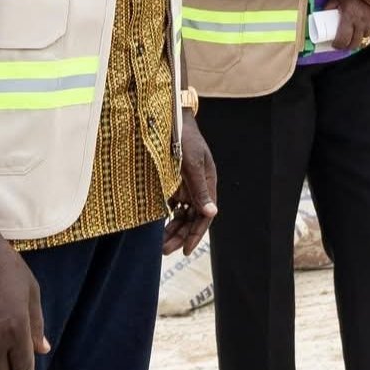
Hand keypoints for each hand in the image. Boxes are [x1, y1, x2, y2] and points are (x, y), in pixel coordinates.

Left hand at [163, 114, 217, 255]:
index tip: (185, 250)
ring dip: (173, 229)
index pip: (205, 216)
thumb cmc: (184, 138)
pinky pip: (173, 205)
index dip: (196, 234)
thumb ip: (199, 189)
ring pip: (182, 214)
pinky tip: (158, 227)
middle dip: (181, 236)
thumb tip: (211, 213)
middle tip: (165, 251)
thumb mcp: (192, 164)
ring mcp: (186, 185)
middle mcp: (199, 187)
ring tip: (160, 244)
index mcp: (208, 183)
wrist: (171, 119)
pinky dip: (167, 217)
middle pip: (192, 218)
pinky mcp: (174, 182)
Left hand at [328, 0, 369, 47]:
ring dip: (359, 42)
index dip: (338, 45)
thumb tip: (322, 15)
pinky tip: (366, 38)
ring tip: (354, 40)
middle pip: (355, 43)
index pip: (343, 40)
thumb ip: (329, 6)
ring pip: (365, 39)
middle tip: (343, 45)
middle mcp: (361, 22)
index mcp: (349, 18)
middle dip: (347, 46)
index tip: (335, 44)